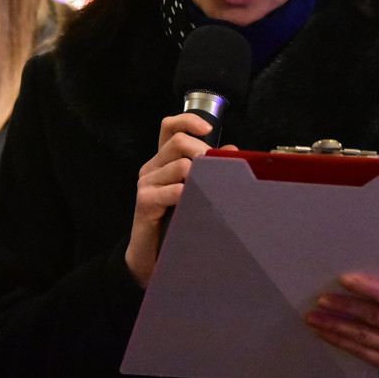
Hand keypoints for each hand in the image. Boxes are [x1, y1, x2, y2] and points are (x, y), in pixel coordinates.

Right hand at [124, 113, 213, 286]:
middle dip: (202, 151)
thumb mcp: (194, 189)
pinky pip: (173, 190)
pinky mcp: (145, 201)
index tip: (207, 129)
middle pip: (179, 141)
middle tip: (216, 170)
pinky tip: (195, 202)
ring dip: (200, 176)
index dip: (188, 121)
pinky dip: (188, 193)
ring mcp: (147, 183)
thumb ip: (209, 168)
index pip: (169, 127)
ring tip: (209, 191)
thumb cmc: (176, 220)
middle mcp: (152, 167)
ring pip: (180, 165)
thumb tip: (232, 150)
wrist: (151, 256)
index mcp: (163, 160)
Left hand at [305, 273, 378, 372]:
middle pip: (374, 317)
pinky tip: (325, 332)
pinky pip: (360, 352)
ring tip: (315, 317)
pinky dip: (339, 341)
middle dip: (345, 307)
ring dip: (335, 326)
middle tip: (322, 300)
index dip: (367, 288)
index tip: (344, 280)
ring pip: (363, 336)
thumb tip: (351, 280)